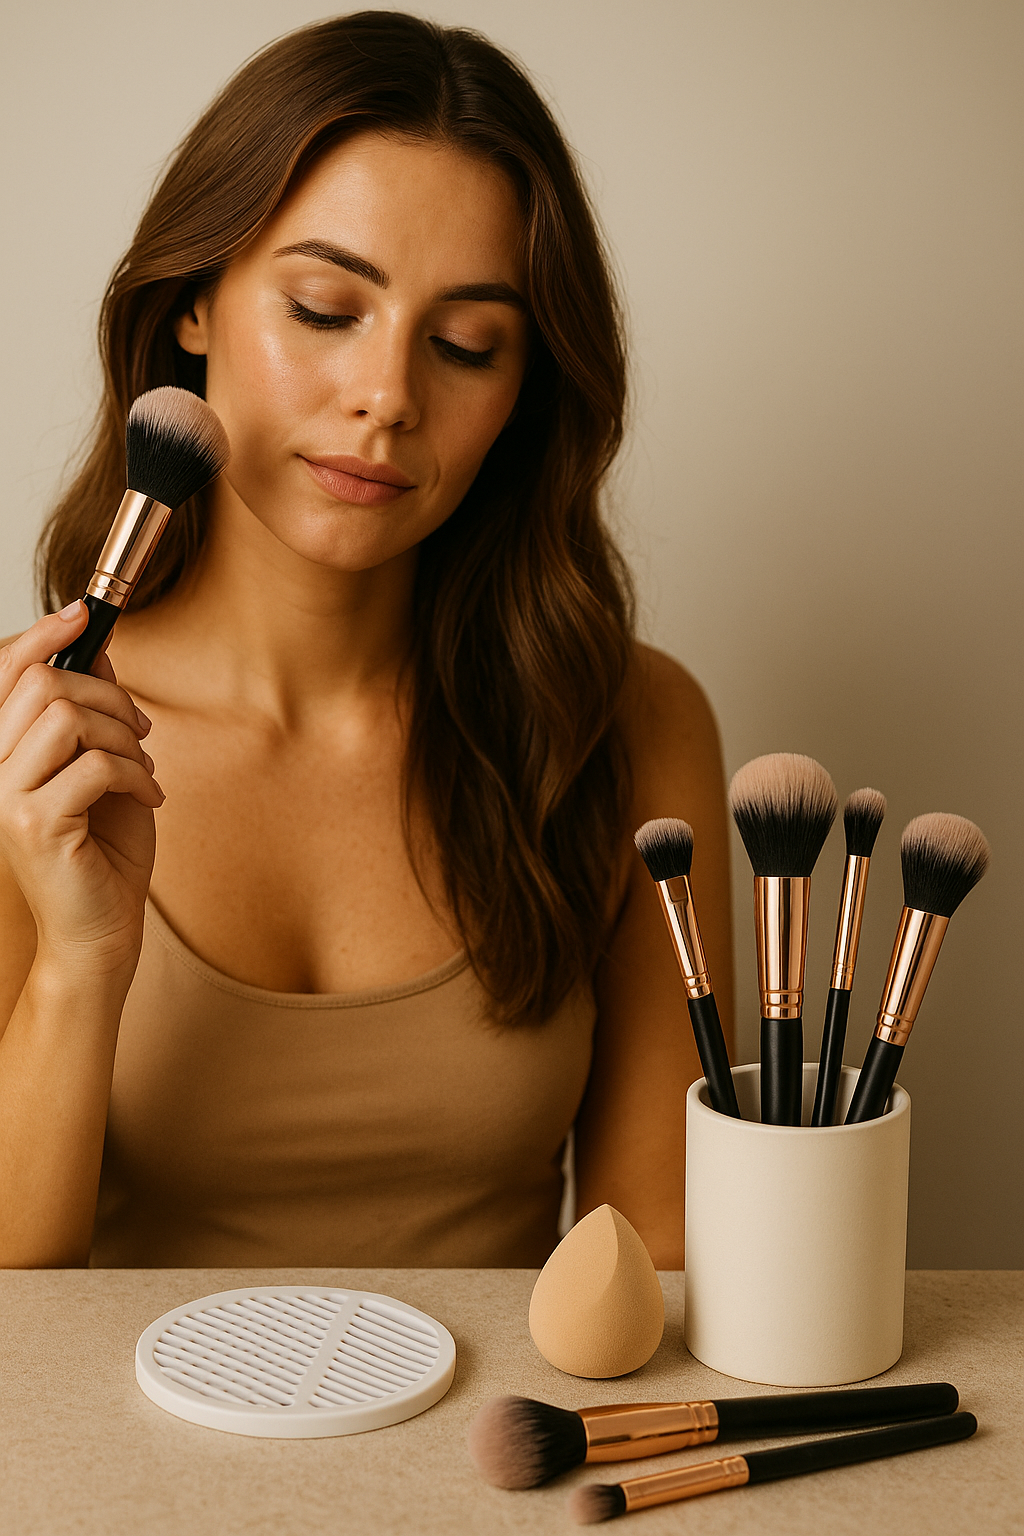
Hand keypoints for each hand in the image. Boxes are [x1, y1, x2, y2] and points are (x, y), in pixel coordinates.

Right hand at [0, 602, 163, 980]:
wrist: (100, 932)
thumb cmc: (103, 855)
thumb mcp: (103, 769)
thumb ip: (93, 715)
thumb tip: (99, 650)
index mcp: (0, 754)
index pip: (3, 673)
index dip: (42, 635)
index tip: (85, 614)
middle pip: (42, 685)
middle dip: (109, 696)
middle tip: (142, 732)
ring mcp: (4, 798)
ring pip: (65, 718)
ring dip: (124, 736)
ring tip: (143, 768)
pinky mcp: (34, 824)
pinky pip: (94, 765)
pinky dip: (135, 774)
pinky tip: (149, 796)